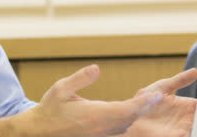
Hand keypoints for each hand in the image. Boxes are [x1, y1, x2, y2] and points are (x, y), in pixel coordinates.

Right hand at [24, 64, 164, 136]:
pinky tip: (129, 112)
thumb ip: (80, 78)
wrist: (38, 133)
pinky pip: (117, 130)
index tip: (155, 95)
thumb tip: (96, 68)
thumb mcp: (61, 89)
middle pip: (130, 118)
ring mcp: (99, 136)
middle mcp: (100, 128)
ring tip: (148, 101)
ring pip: (125, 126)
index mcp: (94, 114)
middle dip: (145, 107)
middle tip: (158, 95)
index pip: (126, 109)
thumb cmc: (49, 109)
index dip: (143, 103)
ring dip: (136, 114)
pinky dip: (126, 121)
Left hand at [124, 68, 196, 136]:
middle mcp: (186, 118)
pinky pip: (189, 135)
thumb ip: (179, 80)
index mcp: (185, 105)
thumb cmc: (144, 101)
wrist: (131, 116)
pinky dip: (195, 132)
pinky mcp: (175, 136)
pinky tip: (195, 127)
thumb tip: (194, 71)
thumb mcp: (162, 87)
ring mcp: (181, 128)